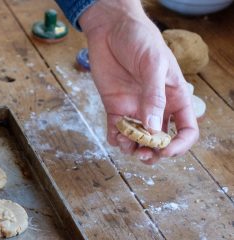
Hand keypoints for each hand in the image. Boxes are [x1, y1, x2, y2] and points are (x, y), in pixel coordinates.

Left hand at [79, 0, 198, 163]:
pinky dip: (115, 138)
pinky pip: (116, 130)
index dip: (178, 145)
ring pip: (137, 139)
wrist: (110, 28)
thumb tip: (154, 129)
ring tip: (126, 144)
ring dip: (133, 147)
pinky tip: (114, 136)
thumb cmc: (139, 40)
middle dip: (153, 152)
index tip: (164, 151)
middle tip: (142, 155)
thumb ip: (154, 97)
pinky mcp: (115, 106)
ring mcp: (134, 108)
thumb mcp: (153, 65)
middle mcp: (156, 107)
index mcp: (174, 97)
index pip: (186, 129)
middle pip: (160, 140)